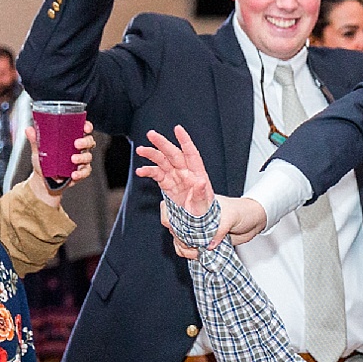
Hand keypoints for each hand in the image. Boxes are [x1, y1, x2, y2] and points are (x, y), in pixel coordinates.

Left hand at [26, 120, 95, 200]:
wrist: (43, 179)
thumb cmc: (44, 160)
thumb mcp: (39, 149)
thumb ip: (35, 140)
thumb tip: (29, 129)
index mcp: (72, 138)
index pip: (84, 129)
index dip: (87, 126)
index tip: (85, 127)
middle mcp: (79, 148)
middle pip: (90, 142)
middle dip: (85, 142)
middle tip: (76, 143)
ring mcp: (81, 161)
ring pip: (88, 157)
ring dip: (82, 157)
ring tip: (73, 159)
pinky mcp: (80, 172)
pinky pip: (85, 172)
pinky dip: (80, 173)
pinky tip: (74, 174)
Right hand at [136, 126, 265, 258]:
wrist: (217, 232)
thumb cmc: (221, 220)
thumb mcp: (219, 212)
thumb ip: (206, 199)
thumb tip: (199, 183)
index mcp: (201, 179)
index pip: (193, 156)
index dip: (186, 142)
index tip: (178, 129)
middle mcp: (189, 178)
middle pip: (175, 156)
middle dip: (163, 144)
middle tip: (151, 134)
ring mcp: (179, 183)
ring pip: (164, 164)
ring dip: (152, 156)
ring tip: (141, 151)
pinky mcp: (171, 191)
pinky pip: (159, 179)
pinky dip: (150, 173)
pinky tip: (141, 172)